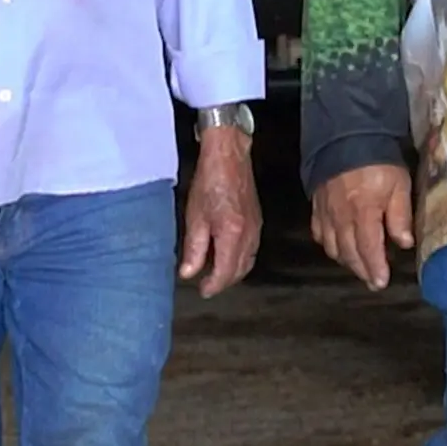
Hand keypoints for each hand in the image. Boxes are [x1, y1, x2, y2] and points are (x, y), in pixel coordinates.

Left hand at [180, 126, 262, 295]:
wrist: (229, 155)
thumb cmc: (210, 180)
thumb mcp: (195, 216)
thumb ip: (194, 248)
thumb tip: (189, 272)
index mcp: (232, 234)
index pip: (226, 272)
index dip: (214, 285)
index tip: (202, 290)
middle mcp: (249, 234)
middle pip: (240, 270)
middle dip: (224, 281)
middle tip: (207, 284)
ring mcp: (256, 227)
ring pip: (249, 260)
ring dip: (234, 271)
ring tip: (216, 272)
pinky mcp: (257, 219)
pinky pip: (252, 248)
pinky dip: (241, 258)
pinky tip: (227, 253)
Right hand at [309, 162, 414, 289]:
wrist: (346, 136)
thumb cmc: (379, 161)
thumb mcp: (399, 184)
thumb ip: (400, 215)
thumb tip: (405, 243)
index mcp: (364, 213)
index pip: (369, 249)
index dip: (375, 268)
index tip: (381, 282)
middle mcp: (341, 218)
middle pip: (349, 253)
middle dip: (362, 270)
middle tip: (373, 282)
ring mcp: (326, 213)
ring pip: (333, 247)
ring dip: (346, 260)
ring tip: (359, 267)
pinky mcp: (317, 206)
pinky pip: (319, 233)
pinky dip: (329, 245)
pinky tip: (337, 247)